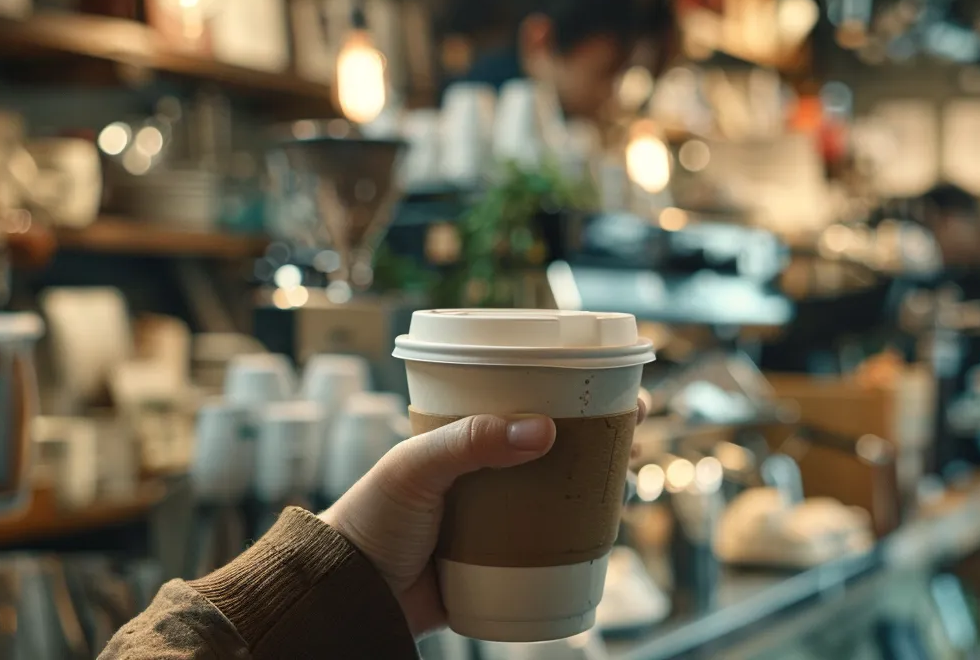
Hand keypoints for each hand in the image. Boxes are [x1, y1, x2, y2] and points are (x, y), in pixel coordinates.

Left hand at [318, 399, 646, 633]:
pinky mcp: (501, 564)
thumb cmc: (367, 522)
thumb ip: (470, 442)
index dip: (567, 390)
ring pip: (560, 496)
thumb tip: (545, 429)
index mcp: (461, 442)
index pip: (522, 403)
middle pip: (554, 447)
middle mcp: (484, 476)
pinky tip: (606, 531)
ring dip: (596, 484)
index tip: (607, 382)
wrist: (349, 597)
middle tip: (630, 428)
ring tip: (625, 474)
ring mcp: (495, 521)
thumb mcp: (414, 469)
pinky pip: (551, 549)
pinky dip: (581, 539)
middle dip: (596, 435)